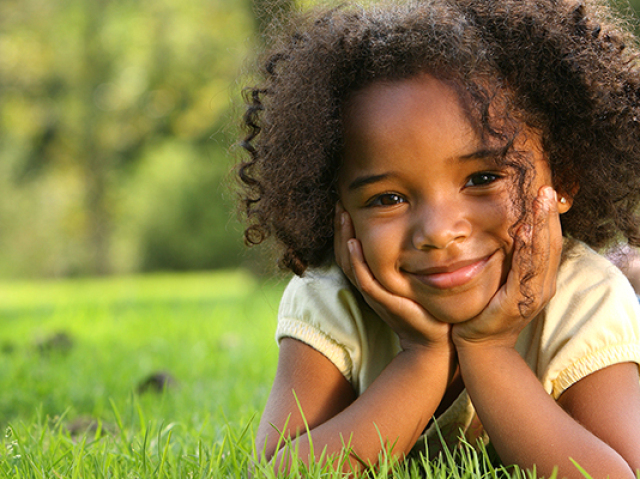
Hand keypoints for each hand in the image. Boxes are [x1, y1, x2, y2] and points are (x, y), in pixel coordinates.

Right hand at [335, 203, 451, 351]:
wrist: (435, 339)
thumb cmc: (426, 307)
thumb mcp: (413, 278)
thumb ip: (409, 259)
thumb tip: (417, 233)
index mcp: (373, 279)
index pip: (351, 250)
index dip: (345, 229)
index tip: (346, 205)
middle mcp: (369, 285)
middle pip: (344, 253)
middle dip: (341, 228)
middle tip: (340, 204)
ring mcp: (374, 294)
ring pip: (349, 263)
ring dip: (344, 238)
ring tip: (343, 215)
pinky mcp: (383, 301)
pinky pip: (363, 279)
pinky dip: (356, 261)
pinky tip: (353, 242)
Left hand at [452, 186, 563, 348]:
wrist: (479, 345)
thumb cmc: (486, 310)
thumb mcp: (501, 280)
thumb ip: (508, 259)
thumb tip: (507, 231)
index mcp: (540, 279)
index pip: (549, 242)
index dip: (548, 217)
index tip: (545, 191)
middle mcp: (543, 286)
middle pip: (551, 243)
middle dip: (548, 214)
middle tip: (546, 188)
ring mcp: (533, 295)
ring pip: (542, 254)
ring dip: (541, 225)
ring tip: (540, 200)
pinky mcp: (517, 303)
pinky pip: (524, 272)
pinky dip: (526, 250)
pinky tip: (524, 232)